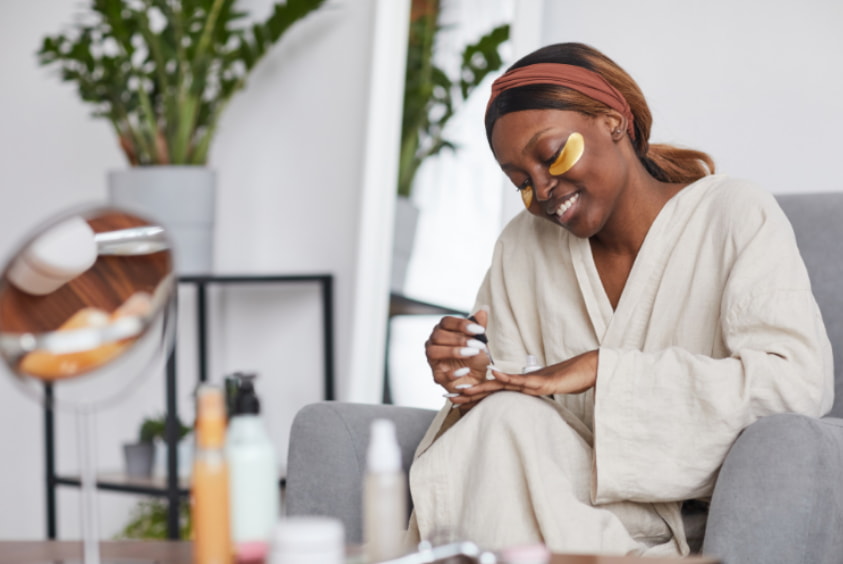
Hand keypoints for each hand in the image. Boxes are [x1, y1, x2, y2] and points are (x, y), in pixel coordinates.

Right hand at [425, 309, 494, 408]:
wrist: (478, 379)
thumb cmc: (476, 357)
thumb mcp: (480, 341)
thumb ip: (479, 326)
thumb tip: (485, 308)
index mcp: (443, 331)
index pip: (446, 322)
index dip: (461, 324)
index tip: (479, 329)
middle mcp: (433, 343)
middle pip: (438, 335)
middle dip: (459, 339)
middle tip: (478, 344)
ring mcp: (433, 360)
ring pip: (433, 351)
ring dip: (453, 351)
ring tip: (472, 353)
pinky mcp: (437, 377)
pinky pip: (440, 374)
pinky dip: (453, 372)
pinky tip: (466, 370)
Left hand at [462, 350, 598, 397]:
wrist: (590, 368)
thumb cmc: (570, 379)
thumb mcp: (548, 392)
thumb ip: (533, 395)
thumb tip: (522, 402)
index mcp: (521, 386)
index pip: (494, 393)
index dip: (474, 397)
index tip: (455, 401)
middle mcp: (522, 382)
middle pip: (491, 389)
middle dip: (468, 394)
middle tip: (446, 397)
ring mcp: (532, 380)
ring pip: (502, 385)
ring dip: (481, 387)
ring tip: (460, 390)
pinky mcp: (543, 380)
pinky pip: (523, 380)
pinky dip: (508, 378)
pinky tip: (494, 375)